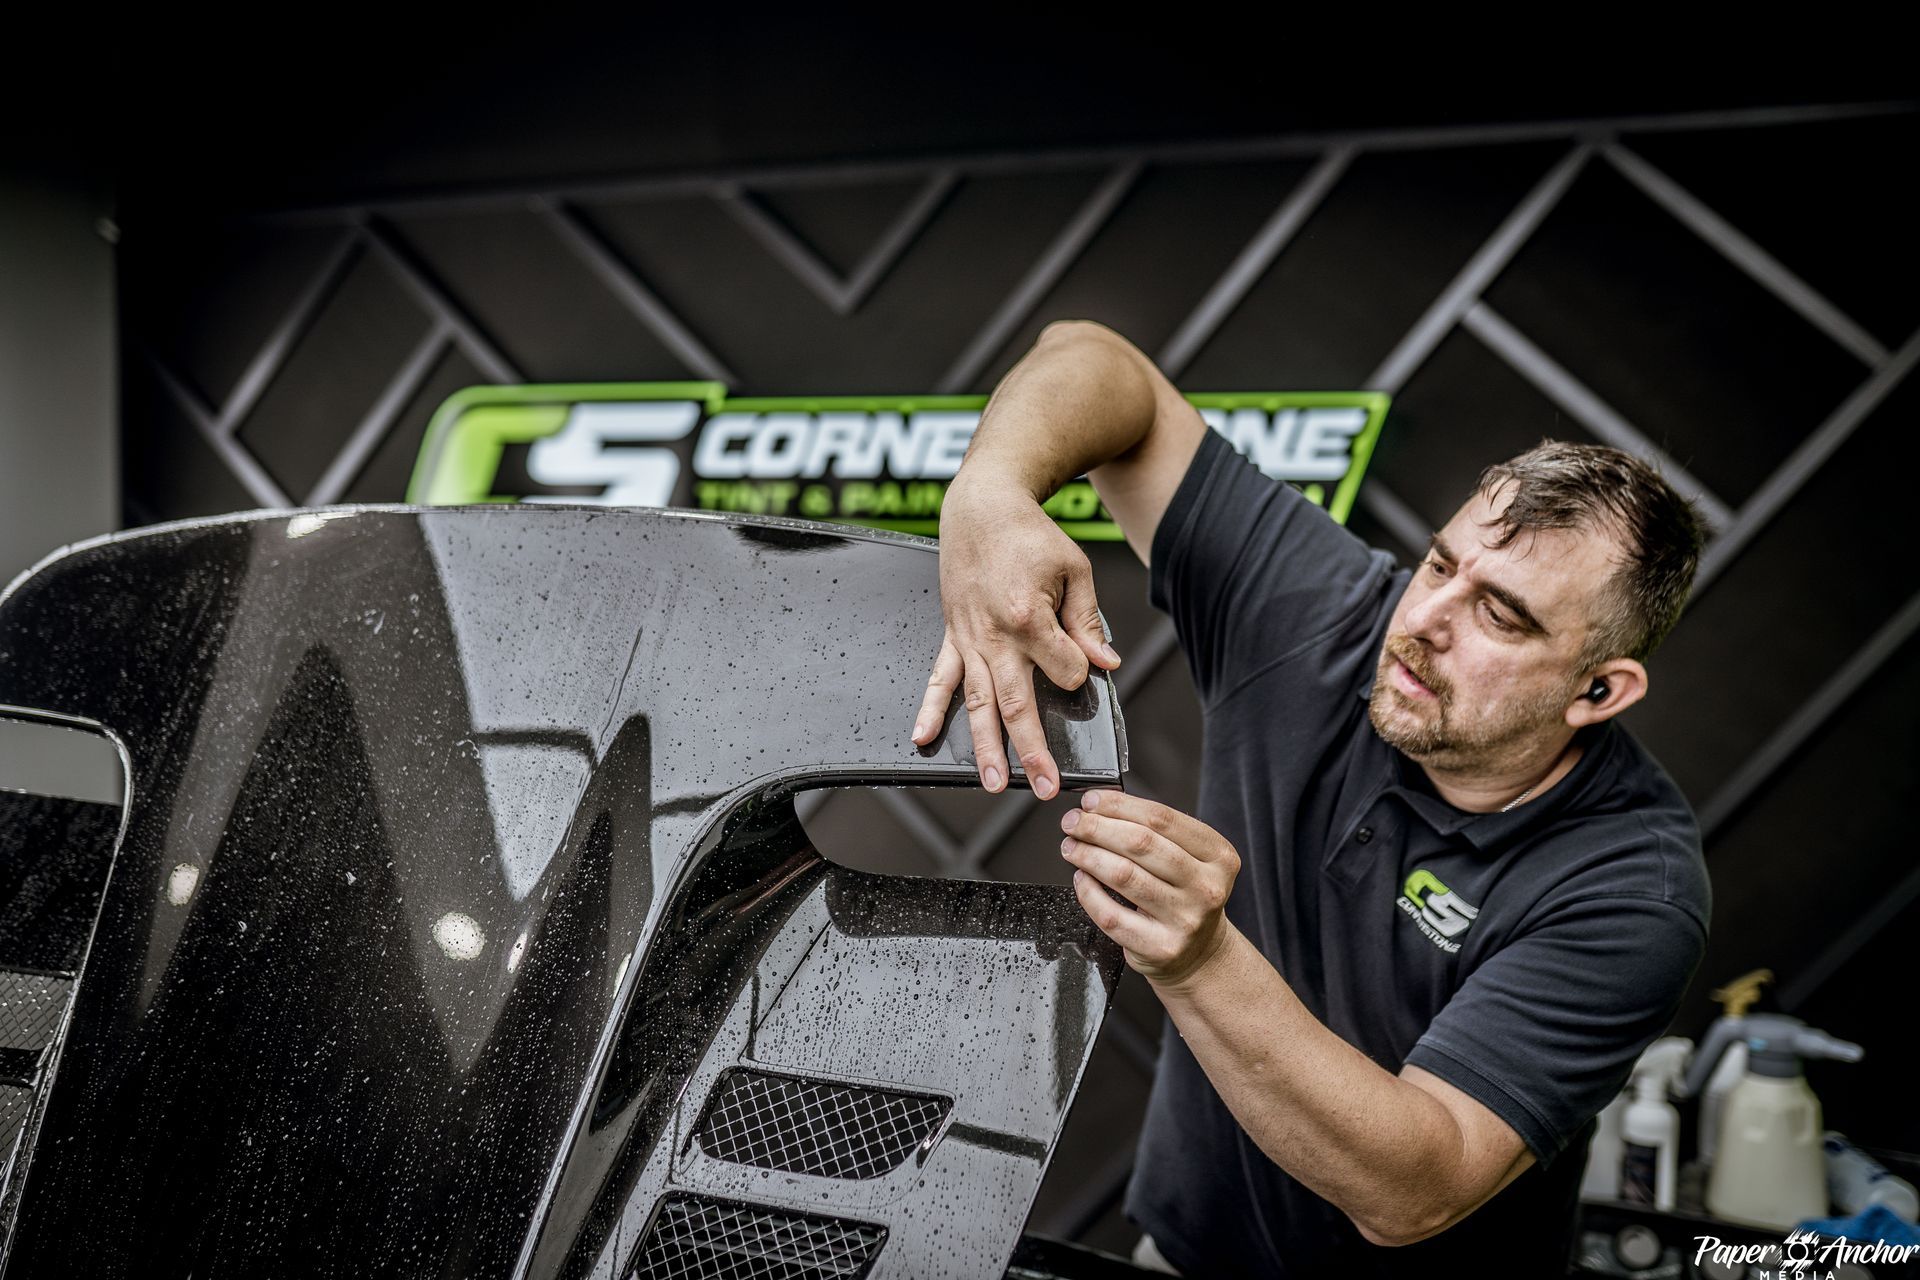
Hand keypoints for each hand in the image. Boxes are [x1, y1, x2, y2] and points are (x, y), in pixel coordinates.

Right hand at [911, 473, 1119, 796]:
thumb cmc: (1028, 535)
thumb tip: (1105, 665)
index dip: (1080, 670)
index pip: (1065, 669)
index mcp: (1030, 616)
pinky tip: (922, 739)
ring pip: (977, 704)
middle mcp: (995, 635)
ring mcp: (969, 639)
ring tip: (993, 783)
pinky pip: (939, 679)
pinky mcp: (952, 636)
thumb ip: (1088, 623)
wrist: (981, 507)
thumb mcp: (1074, 570)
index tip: (1083, 663)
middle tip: (1046, 788)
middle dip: (1033, 751)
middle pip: (1016, 704)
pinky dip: (929, 710)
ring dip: (985, 747)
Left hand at [1059, 790, 1240, 986]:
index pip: (1162, 819)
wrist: (1200, 953)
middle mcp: (1206, 887)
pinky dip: (1088, 892)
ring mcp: (1184, 919)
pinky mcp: (1159, 946)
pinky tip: (1082, 879)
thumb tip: (1103, 806)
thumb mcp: (1191, 859)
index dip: (1119, 806)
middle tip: (1074, 822)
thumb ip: (1157, 832)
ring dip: (1088, 855)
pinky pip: (1111, 914)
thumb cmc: (1186, 896)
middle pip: (1141, 844)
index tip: (1092, 801)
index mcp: (1218, 856)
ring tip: (1072, 847)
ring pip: (1123, 876)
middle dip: (1097, 828)